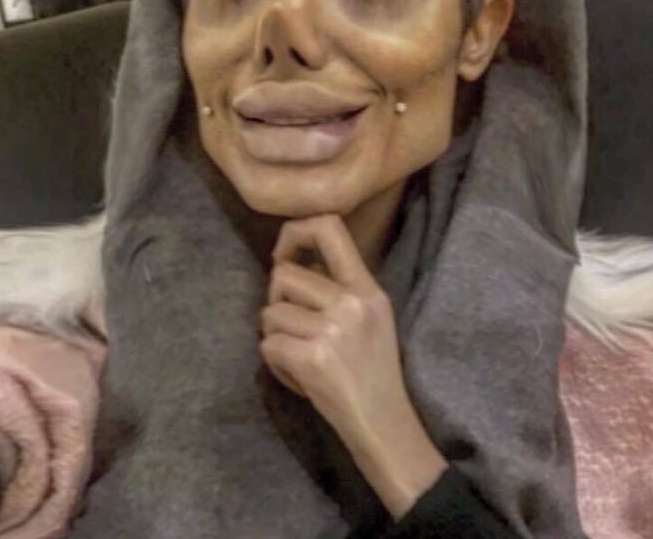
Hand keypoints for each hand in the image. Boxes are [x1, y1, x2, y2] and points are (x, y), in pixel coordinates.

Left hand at [259, 215, 446, 518]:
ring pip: (270, 313)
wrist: (384, 425)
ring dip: (275, 338)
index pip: (330, 227)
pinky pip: (268, 345)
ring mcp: (333, 330)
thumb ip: (339, 288)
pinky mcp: (313, 359)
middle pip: (283, 275)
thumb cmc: (372, 373)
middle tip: (293, 327)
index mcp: (368, 288)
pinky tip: (298, 376)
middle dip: (276, 302)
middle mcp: (352, 302)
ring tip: (300, 357)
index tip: (283, 256)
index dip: (294, 232)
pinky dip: (275, 363)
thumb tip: (292, 262)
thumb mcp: (371, 318)